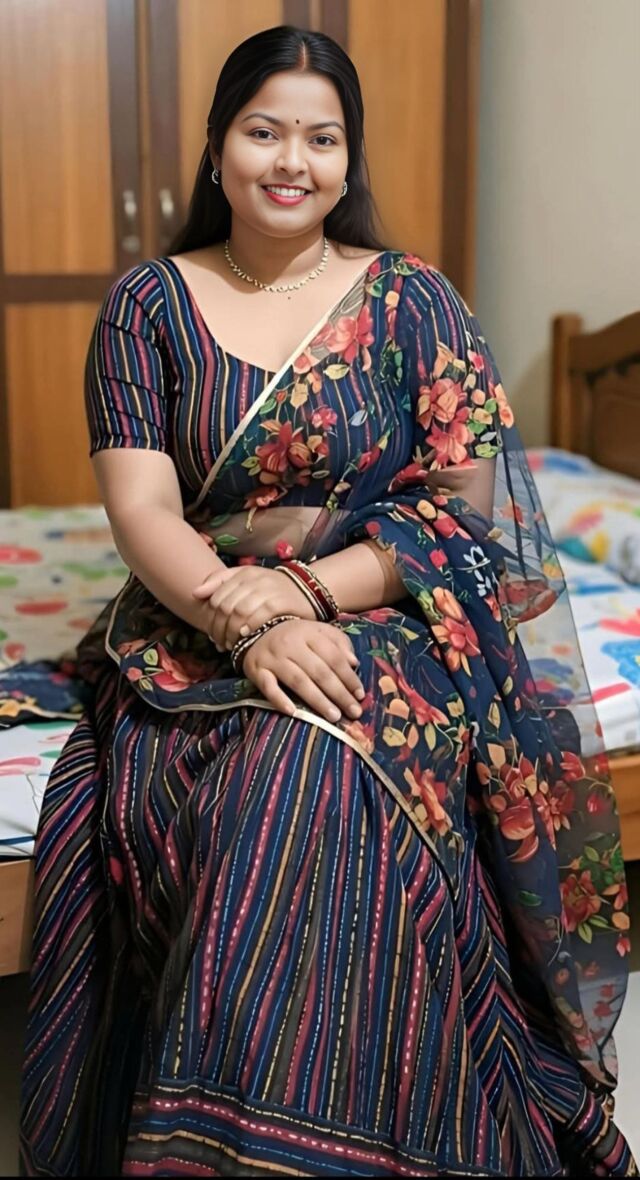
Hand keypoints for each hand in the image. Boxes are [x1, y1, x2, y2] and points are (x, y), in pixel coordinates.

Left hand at [192, 565, 315, 650]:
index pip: (217, 597)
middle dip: (220, 629)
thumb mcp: (247, 581)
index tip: (212, 634)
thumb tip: (195, 593)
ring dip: (232, 632)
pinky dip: (249, 628)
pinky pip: (259, 616)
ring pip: (239, 611)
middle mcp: (255, 579)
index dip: (211, 619)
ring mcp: (269, 589)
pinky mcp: (282, 602)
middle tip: (220, 644)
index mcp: (243, 573)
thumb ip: (220, 583)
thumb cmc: (273, 590)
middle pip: (226, 606)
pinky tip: (246, 637)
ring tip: (231, 644)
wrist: (308, 590)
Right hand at [242, 619, 365, 723]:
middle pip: (319, 671)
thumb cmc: (295, 636)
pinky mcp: (257, 671)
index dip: (349, 677)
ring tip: (334, 716)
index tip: (361, 695)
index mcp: (309, 633)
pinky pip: (268, 687)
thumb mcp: (318, 632)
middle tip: (353, 711)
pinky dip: (279, 700)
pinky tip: (292, 712)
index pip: (333, 657)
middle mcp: (290, 645)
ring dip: (317, 700)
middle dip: (339, 693)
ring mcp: (273, 658)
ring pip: (298, 681)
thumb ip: (339, 643)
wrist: (256, 630)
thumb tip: (354, 662)